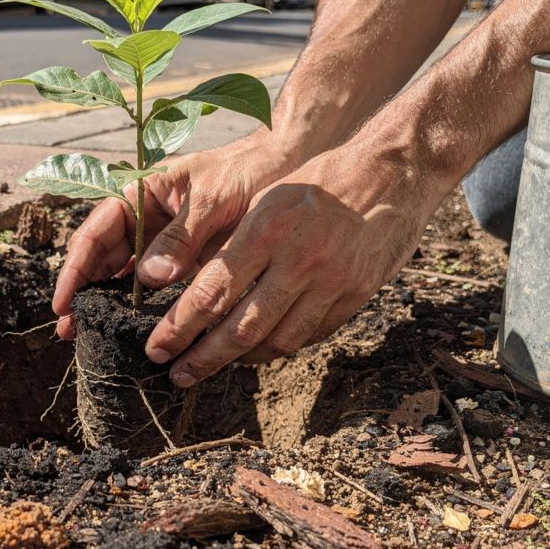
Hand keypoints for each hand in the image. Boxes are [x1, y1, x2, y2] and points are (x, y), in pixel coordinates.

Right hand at [52, 134, 299, 339]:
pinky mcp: (184, 258)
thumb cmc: (246, 170)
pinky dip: (140, 304)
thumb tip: (149, 277)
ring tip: (87, 333)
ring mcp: (164, 239)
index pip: (97, 230)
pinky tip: (129, 326)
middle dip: (84, 290)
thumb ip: (181, 236)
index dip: (76, 266)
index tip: (64, 299)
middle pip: (103, 256)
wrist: (284, 166)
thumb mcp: (212, 198)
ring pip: (124, 273)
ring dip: (106, 300)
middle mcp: (146, 216)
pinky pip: (155, 284)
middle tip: (68, 329)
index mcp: (142, 192)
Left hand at [144, 145, 434, 386]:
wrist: (392, 174)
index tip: (157, 347)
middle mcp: (298, 261)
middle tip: (177, 374)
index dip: (180, 327)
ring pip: (276, 342)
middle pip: (241, 328)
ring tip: (215, 364)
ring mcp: (331, 283)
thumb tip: (193, 291)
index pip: (212, 292)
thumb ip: (233, 246)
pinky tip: (259, 349)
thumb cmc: (319, 184)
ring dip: (240, 360)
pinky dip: (279, 347)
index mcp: (267, 230)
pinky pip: (309, 336)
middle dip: (203, 358)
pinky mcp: (355, 297)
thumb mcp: (268, 199)